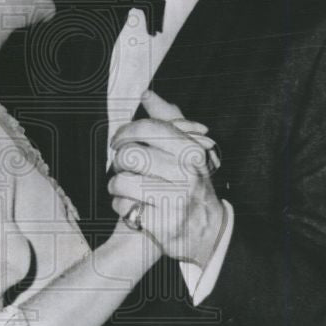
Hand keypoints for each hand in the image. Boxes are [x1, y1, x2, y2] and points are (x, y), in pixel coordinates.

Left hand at [109, 90, 224, 267]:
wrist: (208, 231)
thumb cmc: (191, 184)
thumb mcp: (188, 150)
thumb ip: (169, 120)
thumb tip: (146, 94)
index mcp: (192, 151)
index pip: (149, 129)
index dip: (126, 132)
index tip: (117, 141)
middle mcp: (187, 174)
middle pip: (129, 155)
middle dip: (118, 163)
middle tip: (124, 170)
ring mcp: (176, 199)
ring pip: (121, 181)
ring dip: (117, 186)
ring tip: (128, 190)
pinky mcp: (163, 223)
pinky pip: (123, 206)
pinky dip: (122, 207)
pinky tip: (134, 208)